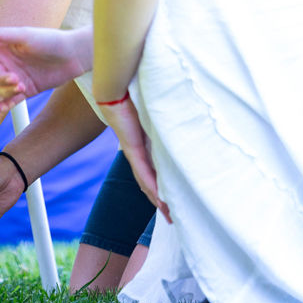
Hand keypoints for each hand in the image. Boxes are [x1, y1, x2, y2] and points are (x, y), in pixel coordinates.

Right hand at [0, 23, 91, 109]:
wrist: (74, 55)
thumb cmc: (50, 40)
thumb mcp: (25, 36)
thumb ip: (2, 35)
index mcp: (4, 48)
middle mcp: (8, 63)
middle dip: (0, 79)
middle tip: (15, 79)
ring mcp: (17, 77)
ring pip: (0, 89)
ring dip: (7, 90)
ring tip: (22, 87)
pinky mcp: (27, 90)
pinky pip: (11, 100)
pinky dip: (5, 104)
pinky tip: (0, 109)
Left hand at [105, 96, 170, 223]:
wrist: (115, 86)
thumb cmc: (136, 93)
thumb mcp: (157, 111)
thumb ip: (168, 118)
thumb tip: (187, 116)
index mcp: (144, 143)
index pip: (155, 170)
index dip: (164, 186)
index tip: (175, 199)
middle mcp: (138, 150)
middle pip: (150, 182)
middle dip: (162, 201)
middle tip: (173, 217)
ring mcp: (134, 150)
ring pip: (147, 182)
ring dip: (158, 200)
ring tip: (169, 215)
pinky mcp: (132, 147)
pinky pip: (143, 172)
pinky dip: (152, 187)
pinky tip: (160, 200)